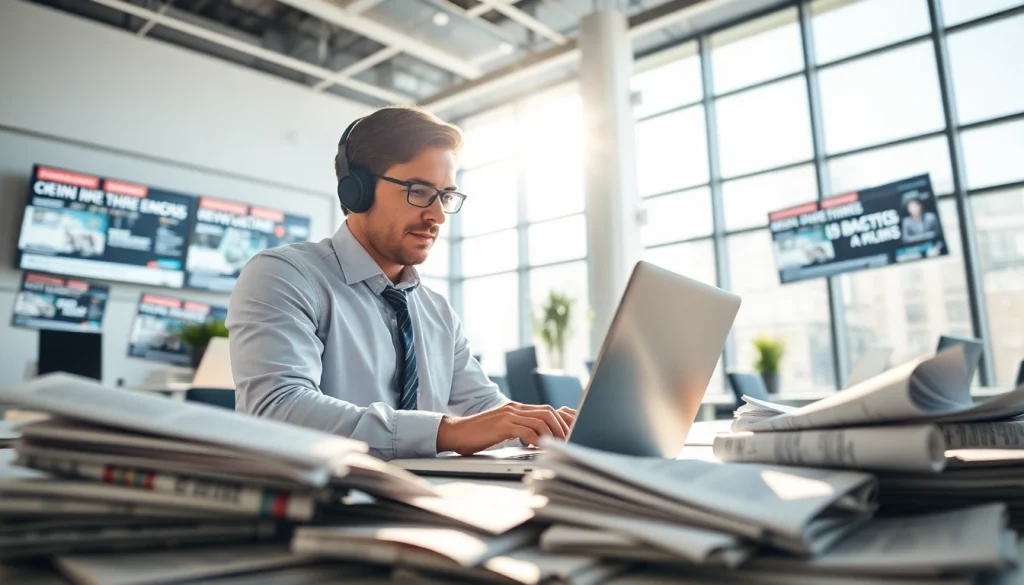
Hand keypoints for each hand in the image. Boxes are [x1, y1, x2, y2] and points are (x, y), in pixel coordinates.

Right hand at [436, 402, 577, 455]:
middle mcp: (515, 408)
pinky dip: (537, 440)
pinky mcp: (502, 425)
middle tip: (569, 441)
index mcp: (517, 409)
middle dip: (563, 427)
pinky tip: (540, 449)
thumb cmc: (478, 435)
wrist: (455, 432)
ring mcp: (509, 415)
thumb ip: (519, 429)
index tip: (573, 433)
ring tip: (558, 446)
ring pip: (541, 419)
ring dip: (553, 433)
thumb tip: (539, 440)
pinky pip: (526, 430)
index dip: (563, 420)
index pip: (548, 409)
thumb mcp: (503, 429)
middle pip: (549, 411)